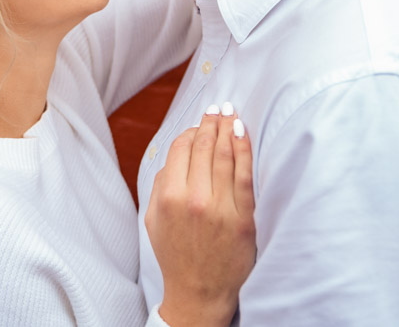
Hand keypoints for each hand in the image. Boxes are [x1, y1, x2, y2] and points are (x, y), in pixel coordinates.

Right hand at [147, 105, 255, 326]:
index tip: (199, 123)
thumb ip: (159, 185)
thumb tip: (175, 154)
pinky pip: (245, 175)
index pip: (180, 148)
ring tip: (232, 114)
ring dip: (228, 128)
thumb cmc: (176, 254)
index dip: (190, 131)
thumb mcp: (153, 220)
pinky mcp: (243, 218)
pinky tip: (243, 134)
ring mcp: (220, 208)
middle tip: (219, 107)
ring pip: (225, 155)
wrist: (198, 291)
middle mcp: (193, 199)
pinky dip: (244, 150)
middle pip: (203, 147)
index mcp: (168, 197)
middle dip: (211, 122)